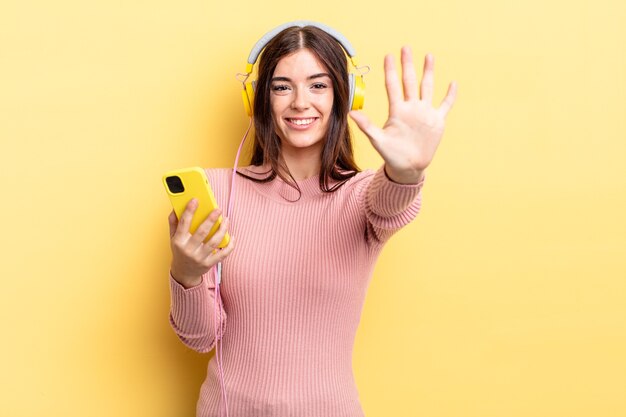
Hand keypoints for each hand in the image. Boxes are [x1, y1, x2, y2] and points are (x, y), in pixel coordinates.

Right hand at [168, 199, 234, 287]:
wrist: (183, 273)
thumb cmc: (180, 251)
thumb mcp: (173, 238)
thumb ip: (174, 223)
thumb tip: (175, 208)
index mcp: (179, 241)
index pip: (184, 224)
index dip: (189, 211)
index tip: (195, 200)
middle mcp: (189, 250)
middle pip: (202, 232)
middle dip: (211, 219)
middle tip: (218, 209)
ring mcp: (199, 258)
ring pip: (214, 242)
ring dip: (222, 230)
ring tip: (226, 220)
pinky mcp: (209, 264)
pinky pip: (222, 254)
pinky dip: (230, 245)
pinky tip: (232, 236)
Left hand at [349, 47, 457, 183]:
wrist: (408, 167)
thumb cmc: (391, 155)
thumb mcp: (378, 140)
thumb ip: (366, 125)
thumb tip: (351, 113)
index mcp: (397, 111)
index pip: (393, 86)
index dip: (391, 71)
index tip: (388, 56)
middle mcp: (411, 108)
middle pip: (409, 81)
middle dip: (407, 65)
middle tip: (405, 48)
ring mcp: (425, 113)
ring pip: (427, 87)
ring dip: (428, 72)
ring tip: (428, 55)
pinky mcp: (437, 121)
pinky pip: (445, 105)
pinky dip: (450, 95)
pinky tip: (453, 83)